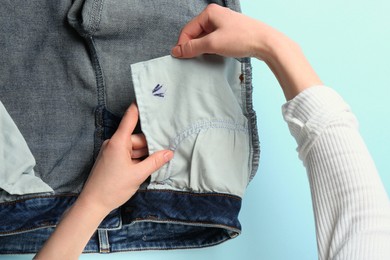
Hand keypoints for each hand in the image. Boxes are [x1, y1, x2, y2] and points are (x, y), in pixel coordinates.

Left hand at [78, 103, 172, 214]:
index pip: (130, 118)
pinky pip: (128, 154)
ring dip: (144, 155)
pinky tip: (145, 167)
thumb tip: (169, 152)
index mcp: (118, 142)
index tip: (149, 96)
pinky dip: (137, 159)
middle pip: (137, 138)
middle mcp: (114, 143)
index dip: (139, 107)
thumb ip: (155, 162)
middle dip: (150, 145)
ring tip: (157, 162)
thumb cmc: (113, 188)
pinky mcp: (112, 160)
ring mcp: (112, 152)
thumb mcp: (138, 175)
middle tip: (166, 151)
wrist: (93, 204)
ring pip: (134, 148)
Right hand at [172, 4, 321, 99]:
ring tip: (205, 57)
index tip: (181, 58)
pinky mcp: (231, 32)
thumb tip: (176, 51)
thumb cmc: (241, 39)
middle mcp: (216, 15)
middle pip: (196, 33)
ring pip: (205, 37)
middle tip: (192, 60)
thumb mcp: (212, 44)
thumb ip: (192, 47)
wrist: (266, 43)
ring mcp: (224, 23)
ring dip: (202, 48)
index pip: (188, 29)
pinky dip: (211, 48)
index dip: (183, 44)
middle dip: (193, 46)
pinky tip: (215, 55)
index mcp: (209, 13)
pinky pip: (214, 40)